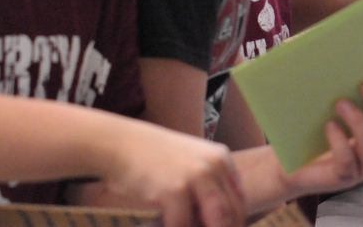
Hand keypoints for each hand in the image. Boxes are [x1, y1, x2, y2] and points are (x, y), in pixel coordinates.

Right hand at [96, 119, 244, 226]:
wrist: (122, 144)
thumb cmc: (155, 158)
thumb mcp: (191, 162)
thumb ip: (208, 185)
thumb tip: (218, 220)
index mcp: (222, 159)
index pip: (239, 200)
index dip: (235, 224)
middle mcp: (214, 166)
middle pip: (232, 213)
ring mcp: (196, 177)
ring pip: (217, 221)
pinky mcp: (175, 190)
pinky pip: (183, 225)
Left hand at [285, 82, 362, 197]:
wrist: (288, 165)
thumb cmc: (313, 131)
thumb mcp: (331, 105)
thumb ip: (345, 87)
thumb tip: (346, 53)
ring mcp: (362, 166)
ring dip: (360, 121)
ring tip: (341, 104)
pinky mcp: (343, 177)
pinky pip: (348, 162)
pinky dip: (341, 142)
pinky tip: (329, 126)